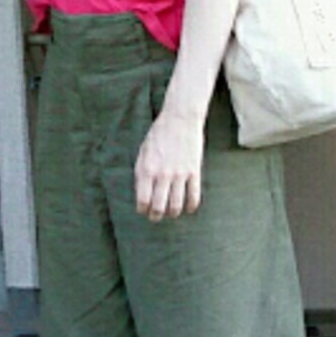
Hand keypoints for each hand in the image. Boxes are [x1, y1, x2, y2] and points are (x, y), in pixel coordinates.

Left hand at [134, 105, 205, 221]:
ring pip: (176, 206)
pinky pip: (194, 197)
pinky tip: (188, 208)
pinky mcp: (194, 172)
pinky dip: (191, 207)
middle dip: (156, 216)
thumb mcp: (143, 152)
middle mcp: (162, 174)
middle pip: (158, 207)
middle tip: (156, 217)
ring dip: (173, 213)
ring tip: (171, 212)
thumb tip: (142, 194)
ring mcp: (179, 174)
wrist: (180, 119)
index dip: (143, 210)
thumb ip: (141, 173)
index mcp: (146, 169)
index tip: (144, 210)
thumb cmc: (159, 135)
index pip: (143, 200)